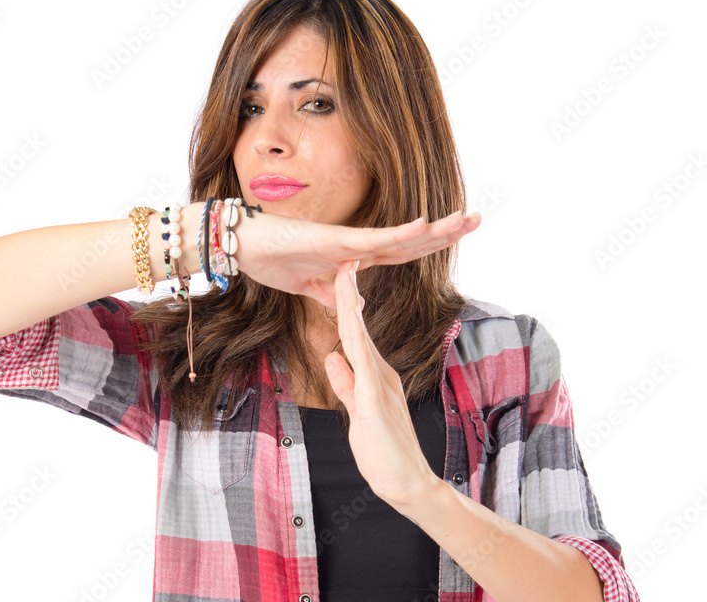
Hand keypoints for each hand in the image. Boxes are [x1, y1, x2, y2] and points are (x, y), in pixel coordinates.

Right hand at [233, 209, 479, 309]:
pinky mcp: (331, 240)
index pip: (400, 252)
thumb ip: (331, 293)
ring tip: (465, 218)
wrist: (238, 246)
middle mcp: (354, 246)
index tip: (458, 235)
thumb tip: (354, 303)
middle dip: (444, 231)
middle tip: (478, 217)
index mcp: (350, 257)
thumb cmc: (267, 259)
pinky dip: (398, 233)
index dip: (429, 244)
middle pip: (408, 241)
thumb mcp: (306, 286)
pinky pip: (371, 239)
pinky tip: (424, 224)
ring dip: (433, 229)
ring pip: (398, 237)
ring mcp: (345, 241)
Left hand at [322, 260, 441, 510]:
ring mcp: (379, 382)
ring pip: (359, 335)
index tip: (338, 275)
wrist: (407, 483)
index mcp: (373, 373)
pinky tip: (348, 316)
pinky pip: (362, 360)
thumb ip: (345, 383)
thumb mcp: (356, 410)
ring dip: (349, 303)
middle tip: (343, 255)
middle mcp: (380, 371)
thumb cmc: (383, 452)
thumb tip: (332, 356)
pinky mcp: (375, 398)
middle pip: (356, 325)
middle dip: (347, 290)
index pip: (353, 332)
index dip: (345, 303)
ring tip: (343, 271)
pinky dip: (354, 335)